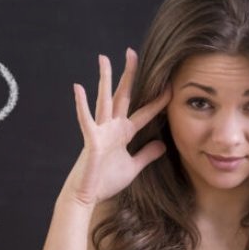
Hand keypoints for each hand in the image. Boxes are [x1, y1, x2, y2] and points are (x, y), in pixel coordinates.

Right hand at [64, 48, 171, 206]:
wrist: (86, 197)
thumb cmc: (106, 182)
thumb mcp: (133, 167)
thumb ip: (146, 154)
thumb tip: (163, 144)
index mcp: (123, 133)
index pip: (145, 112)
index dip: (157, 100)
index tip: (170, 85)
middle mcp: (111, 127)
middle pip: (123, 96)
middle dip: (129, 75)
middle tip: (132, 53)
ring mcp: (100, 131)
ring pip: (104, 100)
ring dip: (105, 79)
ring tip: (104, 58)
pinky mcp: (90, 139)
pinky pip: (86, 119)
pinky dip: (81, 104)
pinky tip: (78, 87)